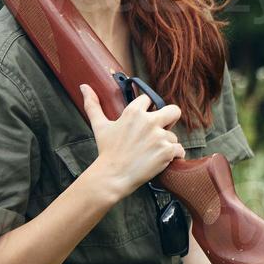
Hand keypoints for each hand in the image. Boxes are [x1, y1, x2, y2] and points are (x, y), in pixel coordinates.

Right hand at [79, 84, 184, 200]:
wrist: (112, 177)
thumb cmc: (106, 151)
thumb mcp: (100, 126)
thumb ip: (93, 105)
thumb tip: (83, 86)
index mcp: (134, 112)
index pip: (149, 99)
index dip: (147, 109)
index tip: (143, 120)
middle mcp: (149, 121)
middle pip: (174, 110)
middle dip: (170, 119)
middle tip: (160, 130)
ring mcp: (159, 136)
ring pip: (173, 135)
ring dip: (166, 144)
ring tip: (152, 152)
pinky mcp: (167, 151)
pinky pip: (180, 149)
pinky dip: (174, 156)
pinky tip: (163, 159)